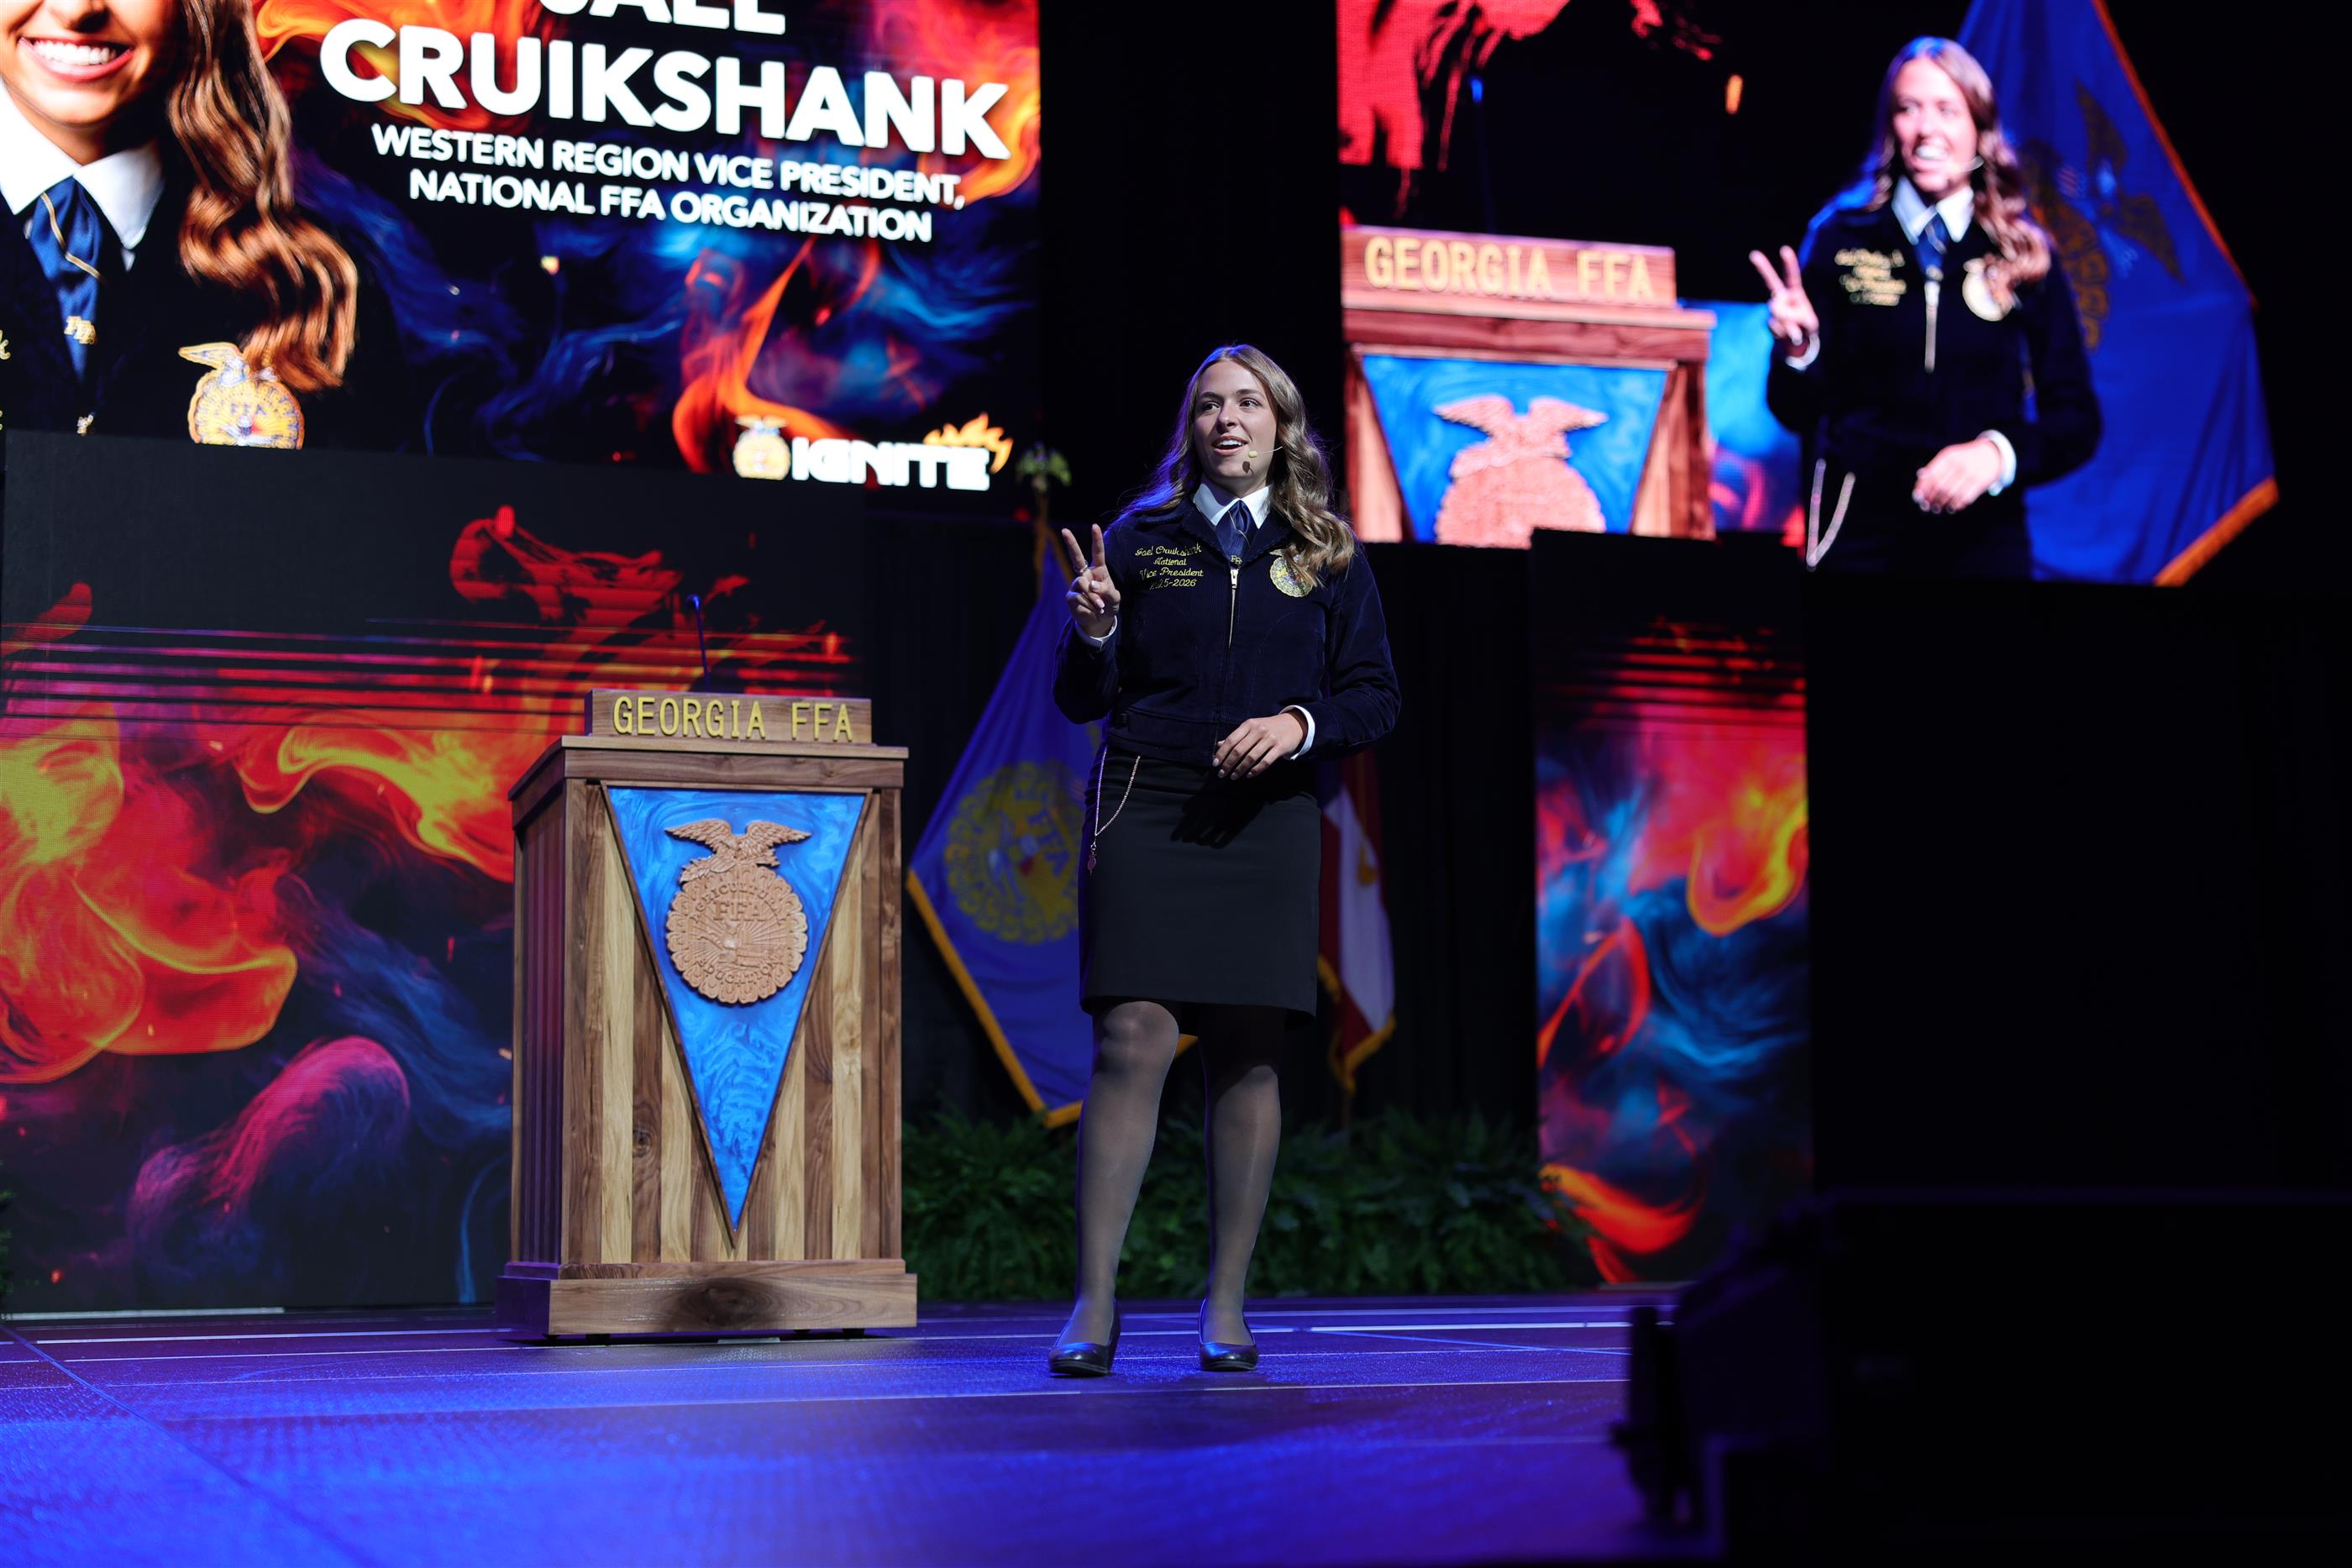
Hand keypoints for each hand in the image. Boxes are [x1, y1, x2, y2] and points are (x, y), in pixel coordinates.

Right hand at [1061, 524, 1119, 639]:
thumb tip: (1092, 585)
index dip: (1096, 540)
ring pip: (1082, 584)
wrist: (1099, 621)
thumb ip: (1107, 590)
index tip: (1095, 526)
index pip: (1097, 552)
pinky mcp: (1070, 597)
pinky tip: (1093, 610)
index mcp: (1099, 571)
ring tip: (1100, 606)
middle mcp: (1085, 574)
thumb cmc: (1109, 605)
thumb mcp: (1114, 598)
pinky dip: (1089, 605)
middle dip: (1071, 543)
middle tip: (1064, 530)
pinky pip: (1078, 597)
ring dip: (1093, 597)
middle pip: (1076, 557)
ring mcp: (1076, 585)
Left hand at [1214, 712, 1306, 779]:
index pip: (1231, 740)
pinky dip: (1256, 770)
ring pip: (1251, 757)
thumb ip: (1236, 736)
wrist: (1293, 725)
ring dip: (1240, 769)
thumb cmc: (1268, 727)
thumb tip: (1219, 746)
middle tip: (1222, 774)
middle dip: (1228, 764)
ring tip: (1233, 776)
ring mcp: (1270, 739)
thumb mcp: (1252, 727)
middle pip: (1239, 750)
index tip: (1215, 764)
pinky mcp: (1280, 747)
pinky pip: (1265, 762)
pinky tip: (1249, 775)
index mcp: (1249, 724)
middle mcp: (1258, 730)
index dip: (1222, 753)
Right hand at [1748, 245, 1819, 359]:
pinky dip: (1783, 332)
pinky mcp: (1769, 321)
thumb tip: (1776, 315)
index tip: (1784, 250)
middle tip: (1753, 254)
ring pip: (1778, 312)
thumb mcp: (1809, 324)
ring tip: (1796, 330)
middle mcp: (1782, 297)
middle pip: (1770, 281)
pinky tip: (1786, 334)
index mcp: (1795, 293)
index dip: (1789, 264)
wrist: (1798, 342)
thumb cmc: (1807, 327)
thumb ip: (1795, 317)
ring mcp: (1774, 308)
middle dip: (1763, 267)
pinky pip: (1775, 325)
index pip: (1792, 276)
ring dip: (1789, 323)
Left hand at [1912, 438, 2004, 514]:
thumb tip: (1918, 484)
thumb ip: (1934, 469)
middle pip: (1939, 486)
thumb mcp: (1949, 457)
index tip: (1918, 498)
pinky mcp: (1980, 482)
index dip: (1922, 489)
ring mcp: (1970, 473)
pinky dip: (1956, 505)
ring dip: (1942, 504)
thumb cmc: (1964, 459)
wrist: (1992, 454)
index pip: (1930, 475)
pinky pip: (1964, 498)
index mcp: (1948, 456)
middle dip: (1931, 499)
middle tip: (1927, 507)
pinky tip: (1952, 507)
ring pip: (1951, 494)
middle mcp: (1959, 464)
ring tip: (1937, 509)